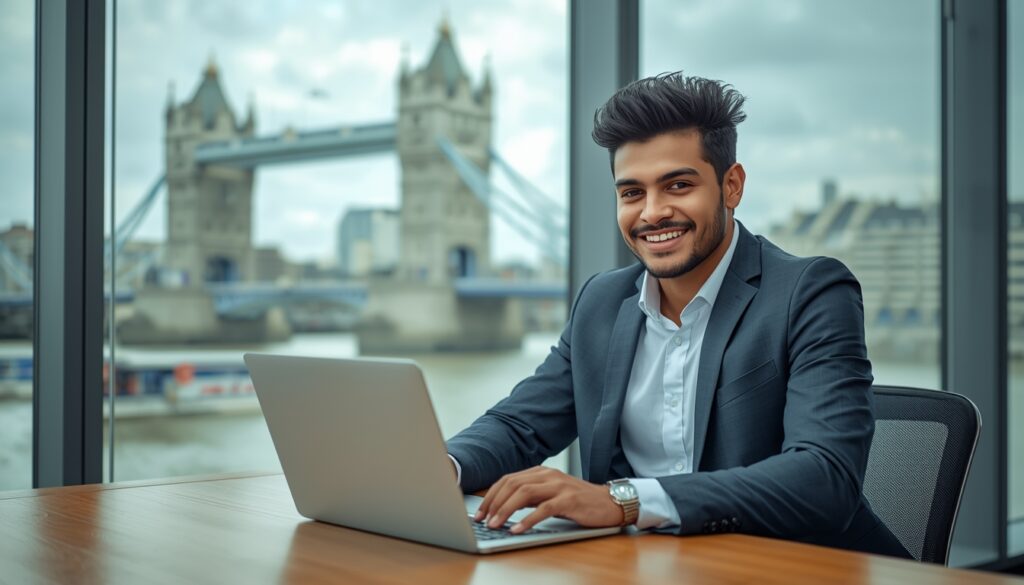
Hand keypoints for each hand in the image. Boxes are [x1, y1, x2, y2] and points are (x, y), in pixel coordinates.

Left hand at [474, 466, 623, 533]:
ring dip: (506, 510)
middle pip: (512, 484)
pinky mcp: (569, 499)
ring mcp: (559, 486)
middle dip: (494, 502)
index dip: (491, 495)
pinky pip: (544, 508)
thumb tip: (504, 507)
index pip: (508, 480)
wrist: (609, 502)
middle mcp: (548, 475)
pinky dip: (527, 520)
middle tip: (483, 520)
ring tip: (495, 525)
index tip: (480, 512)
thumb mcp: (550, 495)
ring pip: (524, 493)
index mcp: (541, 472)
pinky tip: (517, 529)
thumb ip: (530, 497)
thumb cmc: (578, 501)